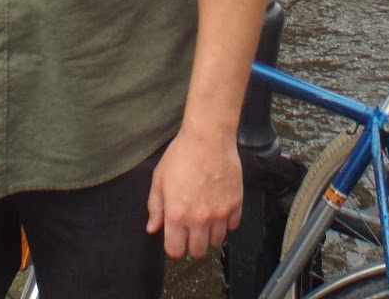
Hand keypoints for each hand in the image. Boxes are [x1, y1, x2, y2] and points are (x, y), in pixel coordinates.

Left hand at [145, 128, 242, 258]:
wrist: (208, 138)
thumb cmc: (181, 155)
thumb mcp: (159, 179)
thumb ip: (155, 207)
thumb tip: (153, 228)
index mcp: (177, 215)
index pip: (176, 250)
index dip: (174, 247)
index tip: (176, 239)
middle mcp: (199, 219)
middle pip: (198, 251)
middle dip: (192, 244)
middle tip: (191, 230)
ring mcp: (220, 213)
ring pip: (217, 242)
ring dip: (210, 235)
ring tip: (206, 221)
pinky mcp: (236, 204)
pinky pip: (233, 226)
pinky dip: (227, 223)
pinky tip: (220, 210)